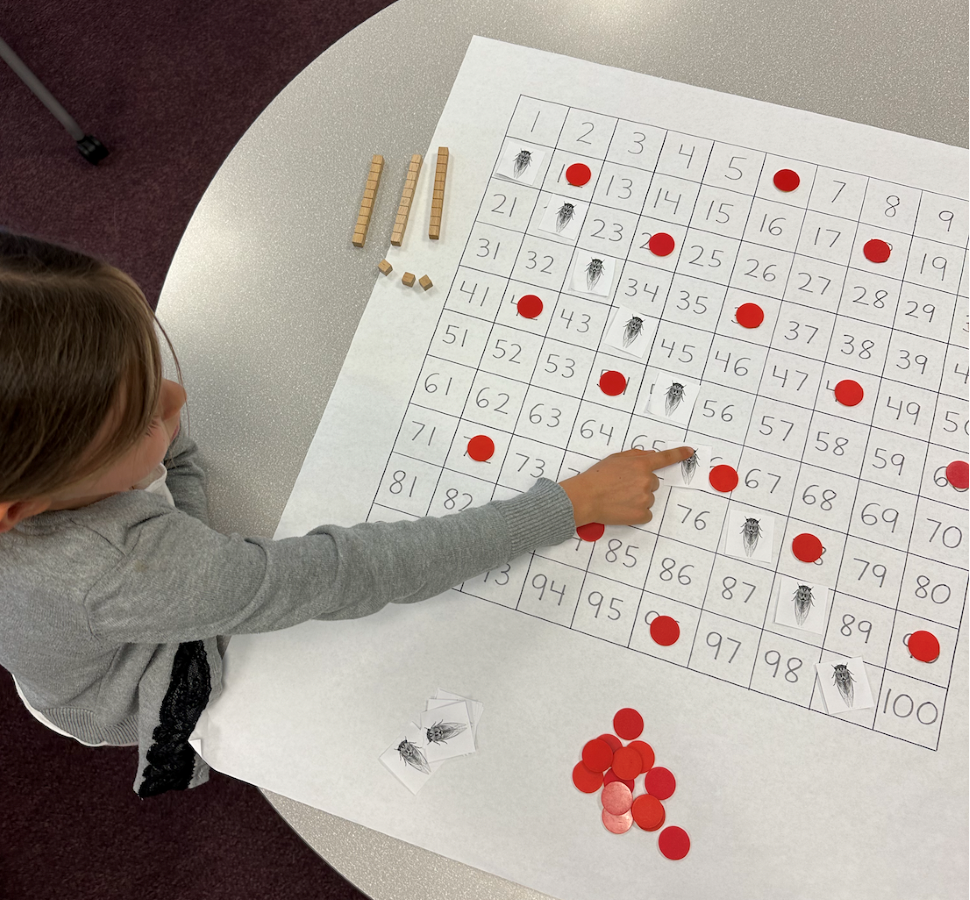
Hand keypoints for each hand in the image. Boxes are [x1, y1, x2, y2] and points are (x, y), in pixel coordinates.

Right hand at [558, 446, 694, 526]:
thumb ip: (635, 455)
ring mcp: (645, 498)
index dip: (679, 454)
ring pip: (648, 499)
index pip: (664, 458)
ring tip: (618, 499)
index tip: (689, 451)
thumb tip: (649, 455)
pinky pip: (646, 514)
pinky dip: (636, 514)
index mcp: (640, 465)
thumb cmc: (596, 478)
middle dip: (640, 485)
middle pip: (653, 483)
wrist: (585, 498)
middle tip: (622, 488)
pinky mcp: (641, 515)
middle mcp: (646, 481)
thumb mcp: (614, 459)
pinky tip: (622, 510)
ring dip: (637, 500)